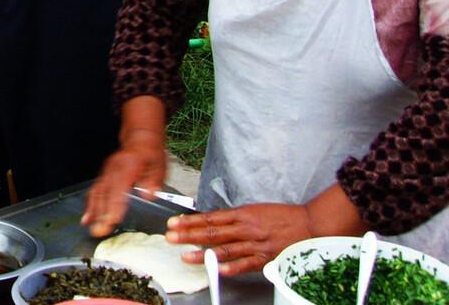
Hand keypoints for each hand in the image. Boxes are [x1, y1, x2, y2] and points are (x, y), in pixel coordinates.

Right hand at [82, 129, 167, 236]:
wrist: (140, 137)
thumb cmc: (151, 153)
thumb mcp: (159, 166)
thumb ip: (154, 181)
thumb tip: (150, 195)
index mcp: (129, 165)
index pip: (120, 188)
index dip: (115, 205)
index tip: (112, 220)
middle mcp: (114, 168)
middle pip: (106, 193)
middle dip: (102, 214)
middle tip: (99, 231)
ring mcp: (107, 171)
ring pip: (97, 192)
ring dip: (93, 211)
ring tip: (91, 226)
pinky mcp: (104, 174)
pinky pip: (95, 190)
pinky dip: (90, 204)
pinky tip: (87, 217)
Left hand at [166, 203, 316, 274]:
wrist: (310, 224)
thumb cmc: (283, 217)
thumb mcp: (256, 211)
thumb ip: (236, 219)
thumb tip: (214, 223)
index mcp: (243, 214)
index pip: (210, 218)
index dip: (190, 221)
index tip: (174, 222)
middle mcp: (246, 228)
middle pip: (212, 232)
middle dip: (189, 234)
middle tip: (171, 236)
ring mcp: (255, 243)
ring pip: (225, 248)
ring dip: (203, 253)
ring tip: (186, 256)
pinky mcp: (266, 257)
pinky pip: (246, 263)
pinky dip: (232, 267)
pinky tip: (218, 269)